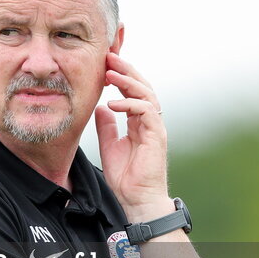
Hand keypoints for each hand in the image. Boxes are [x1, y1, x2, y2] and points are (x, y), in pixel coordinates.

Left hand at [95, 52, 172, 222]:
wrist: (137, 201)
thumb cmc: (126, 178)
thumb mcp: (109, 146)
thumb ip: (106, 126)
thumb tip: (100, 107)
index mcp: (138, 122)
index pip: (132, 91)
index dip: (120, 76)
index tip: (103, 63)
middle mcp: (149, 121)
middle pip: (142, 86)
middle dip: (126, 70)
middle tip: (109, 56)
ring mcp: (155, 127)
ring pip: (146, 94)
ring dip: (128, 82)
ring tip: (110, 73)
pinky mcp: (157, 136)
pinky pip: (147, 112)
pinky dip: (130, 105)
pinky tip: (114, 103)